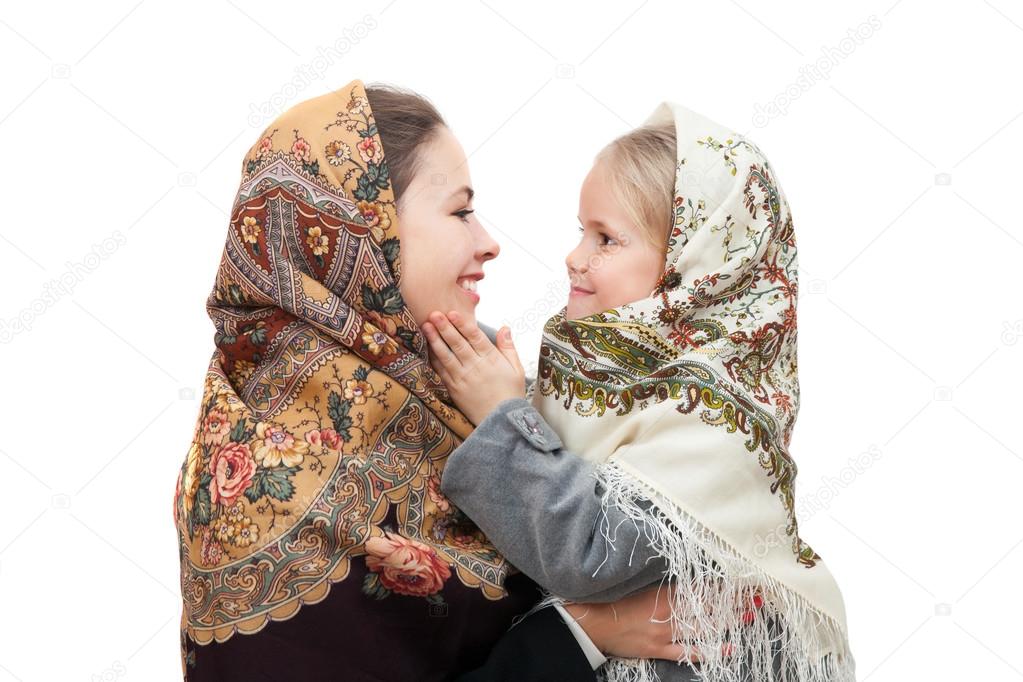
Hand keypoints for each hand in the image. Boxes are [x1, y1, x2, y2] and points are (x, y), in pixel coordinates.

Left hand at [421, 310, 525, 424]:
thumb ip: (508, 347)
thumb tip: (505, 327)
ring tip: (426, 326)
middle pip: (458, 344)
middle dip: (445, 328)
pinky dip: (434, 359)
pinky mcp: (454, 388)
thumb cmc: (510, 394)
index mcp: (491, 359)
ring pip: (446, 356)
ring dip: (435, 340)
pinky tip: (427, 348)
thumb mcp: (516, 369)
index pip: (475, 338)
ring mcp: (463, 378)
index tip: (453, 313)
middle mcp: (475, 367)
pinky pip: (441, 371)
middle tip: (434, 314)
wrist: (501, 421)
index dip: (463, 324)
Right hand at [564, 585, 765, 662]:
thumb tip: (680, 565)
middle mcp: (667, 611)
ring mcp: (664, 632)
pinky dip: (708, 650)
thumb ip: (658, 576)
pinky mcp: (657, 648)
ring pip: (703, 626)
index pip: (701, 586)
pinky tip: (726, 647)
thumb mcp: (634, 580)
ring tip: (750, 615)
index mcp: (661, 590)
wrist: (588, 621)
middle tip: (757, 596)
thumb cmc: (608, 596)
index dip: (724, 583)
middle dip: (733, 600)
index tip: (743, 578)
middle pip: (707, 605)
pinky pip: (687, 651)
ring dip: (728, 621)